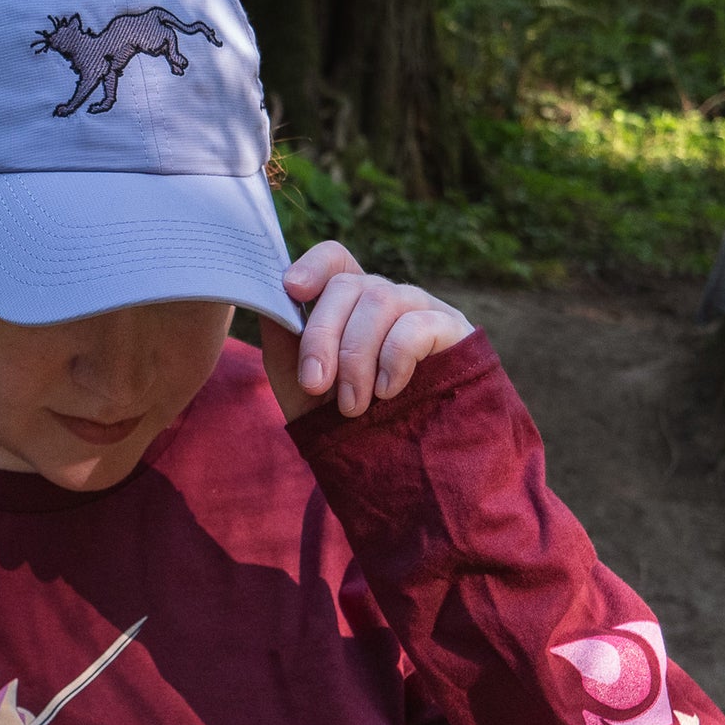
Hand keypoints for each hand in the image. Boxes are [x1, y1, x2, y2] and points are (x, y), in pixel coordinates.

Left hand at [259, 241, 473, 422]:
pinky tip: (387, 392)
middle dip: (323, 336)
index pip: (334, 259)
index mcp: (349, 303)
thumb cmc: (340, 419)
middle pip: (349, 285)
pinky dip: (393, 359)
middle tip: (315, 384)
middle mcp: (386, 297)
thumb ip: (282, 339)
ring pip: (380, 301)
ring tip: (352, 405)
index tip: (292, 290)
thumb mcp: (298, 383)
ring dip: (356, 356)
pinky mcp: (452, 331)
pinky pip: (417, 326)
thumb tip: (272, 297)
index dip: (312, 266)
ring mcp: (421, 309)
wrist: (387, 465)